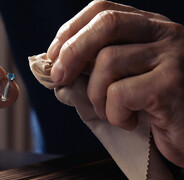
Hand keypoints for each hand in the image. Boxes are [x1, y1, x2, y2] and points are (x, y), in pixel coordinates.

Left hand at [47, 0, 183, 166]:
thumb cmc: (152, 110)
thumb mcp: (122, 83)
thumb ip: (93, 72)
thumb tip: (56, 72)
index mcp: (148, 28)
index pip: (103, 9)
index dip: (71, 30)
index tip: (53, 55)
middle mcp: (163, 34)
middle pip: (106, 24)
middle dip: (72, 52)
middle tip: (59, 78)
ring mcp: (171, 56)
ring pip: (108, 61)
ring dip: (96, 95)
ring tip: (109, 111)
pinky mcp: (172, 83)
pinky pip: (120, 93)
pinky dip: (113, 114)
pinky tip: (128, 122)